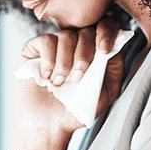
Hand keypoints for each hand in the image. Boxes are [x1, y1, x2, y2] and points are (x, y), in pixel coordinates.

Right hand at [10, 21, 127, 149]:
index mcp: (95, 51)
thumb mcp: (107, 90)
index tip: (104, 51)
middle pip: (86, 30)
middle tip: (77, 78)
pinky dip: (48, 60)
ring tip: (60, 83)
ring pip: (65, 35)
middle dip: (84, 55)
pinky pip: (46, 41)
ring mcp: (55, 45)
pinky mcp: (35, 48)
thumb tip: (115, 43)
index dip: (107, 33)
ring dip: (65, 62)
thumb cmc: (78, 109)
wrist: (49, 123)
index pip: (105, 26)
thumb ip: (114, 66)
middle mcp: (76, 44)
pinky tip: (47, 77)